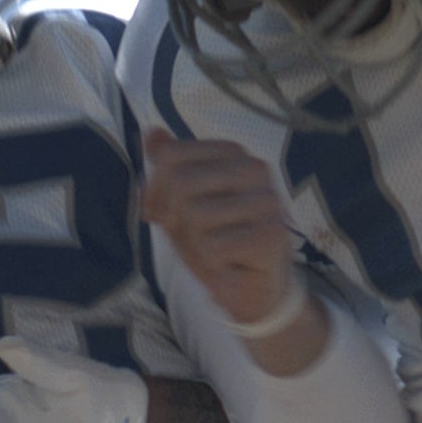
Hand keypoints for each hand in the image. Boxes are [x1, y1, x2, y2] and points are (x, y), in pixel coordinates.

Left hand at [142, 133, 298, 326]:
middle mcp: (255, 169)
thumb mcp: (182, 204)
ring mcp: (267, 201)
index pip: (171, 156)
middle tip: (190, 238)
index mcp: (233, 154)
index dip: (153, 189)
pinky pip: (215, 245)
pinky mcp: (272, 235)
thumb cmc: (217, 243)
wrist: (252, 290)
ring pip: (196, 214)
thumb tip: (150, 132)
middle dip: (173, 217)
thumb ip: (168, 169)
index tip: (156, 213)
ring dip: (194, 243)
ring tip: (213, 252)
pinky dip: (212, 262)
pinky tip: (229, 265)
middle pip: (181, 181)